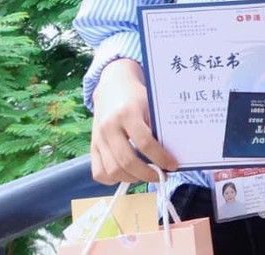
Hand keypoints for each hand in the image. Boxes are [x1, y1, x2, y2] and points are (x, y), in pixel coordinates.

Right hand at [90, 59, 178, 183]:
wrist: (112, 86)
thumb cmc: (136, 97)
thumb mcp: (150, 105)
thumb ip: (156, 128)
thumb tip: (170, 154)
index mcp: (126, 113)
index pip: (145, 143)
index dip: (160, 158)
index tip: (172, 166)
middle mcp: (109, 127)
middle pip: (127, 161)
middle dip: (147, 174)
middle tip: (161, 176)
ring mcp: (98, 138)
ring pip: (112, 171)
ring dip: (132, 179)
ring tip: (146, 175)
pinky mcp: (92, 146)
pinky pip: (99, 172)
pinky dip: (114, 179)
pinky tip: (128, 174)